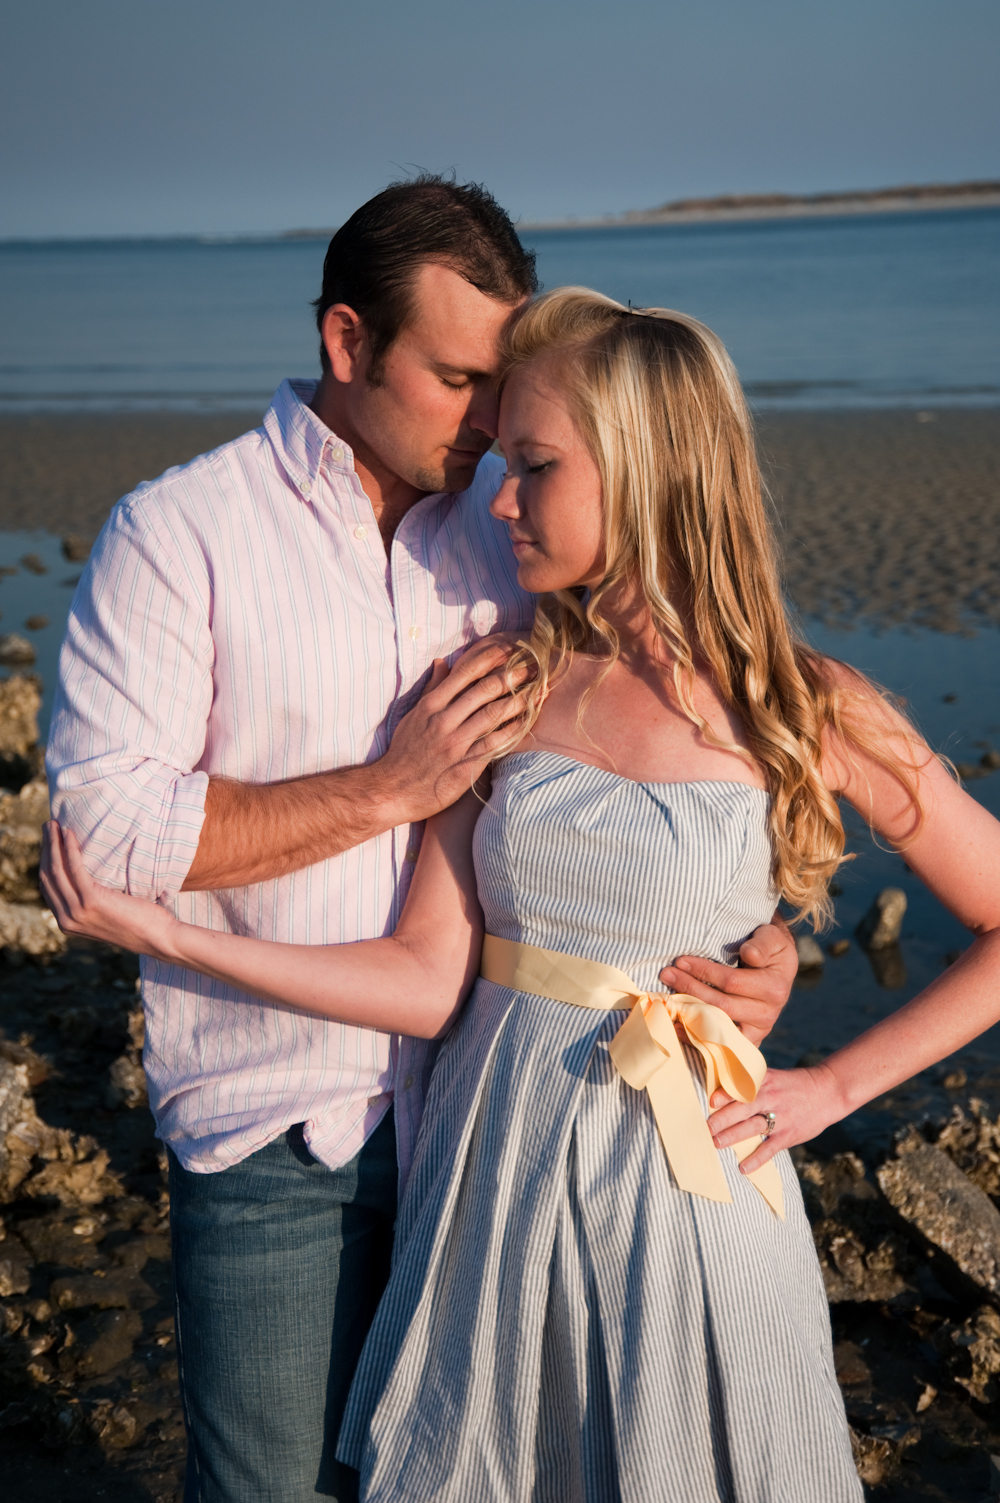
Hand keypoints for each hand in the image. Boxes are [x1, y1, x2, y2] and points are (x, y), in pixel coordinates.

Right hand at [40, 823, 179, 959]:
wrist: (157, 937)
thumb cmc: (138, 921)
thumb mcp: (106, 912)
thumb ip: (89, 901)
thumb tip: (84, 875)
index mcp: (67, 923)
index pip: (47, 887)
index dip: (45, 861)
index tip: (49, 840)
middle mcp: (67, 920)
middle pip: (47, 876)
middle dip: (46, 848)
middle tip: (49, 825)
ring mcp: (77, 912)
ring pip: (56, 870)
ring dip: (54, 843)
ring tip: (54, 824)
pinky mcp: (90, 901)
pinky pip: (75, 868)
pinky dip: (70, 848)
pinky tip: (70, 834)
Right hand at [377, 637, 532, 822]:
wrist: (392, 790)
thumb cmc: (404, 752)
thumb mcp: (413, 715)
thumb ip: (431, 689)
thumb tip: (441, 662)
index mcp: (431, 705)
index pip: (465, 672)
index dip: (491, 658)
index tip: (510, 649)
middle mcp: (444, 720)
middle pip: (485, 689)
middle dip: (512, 675)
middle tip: (534, 666)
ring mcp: (455, 742)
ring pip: (493, 714)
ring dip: (519, 700)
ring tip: (538, 690)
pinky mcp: (465, 765)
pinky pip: (495, 743)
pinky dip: (513, 730)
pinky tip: (527, 721)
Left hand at [660, 917, 796, 1049]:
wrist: (779, 970)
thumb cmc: (771, 949)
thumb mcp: (772, 938)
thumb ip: (762, 943)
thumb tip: (749, 953)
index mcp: (774, 987)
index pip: (731, 981)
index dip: (704, 971)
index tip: (681, 960)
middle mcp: (767, 1013)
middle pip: (720, 1005)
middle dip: (689, 988)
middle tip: (666, 974)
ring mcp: (757, 1030)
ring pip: (717, 1025)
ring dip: (689, 1011)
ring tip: (667, 998)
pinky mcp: (747, 1040)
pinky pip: (720, 1042)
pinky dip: (697, 1035)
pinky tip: (678, 1025)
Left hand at [706, 1061, 845, 1173]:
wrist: (828, 1091)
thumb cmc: (793, 1084)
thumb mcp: (772, 1077)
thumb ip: (750, 1083)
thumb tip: (721, 1090)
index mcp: (764, 1082)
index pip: (741, 1088)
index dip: (725, 1095)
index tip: (711, 1101)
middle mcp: (770, 1099)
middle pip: (742, 1109)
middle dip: (722, 1119)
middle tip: (706, 1127)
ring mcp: (780, 1118)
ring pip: (752, 1128)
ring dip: (732, 1136)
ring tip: (716, 1143)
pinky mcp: (788, 1135)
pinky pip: (769, 1149)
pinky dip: (756, 1159)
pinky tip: (743, 1168)